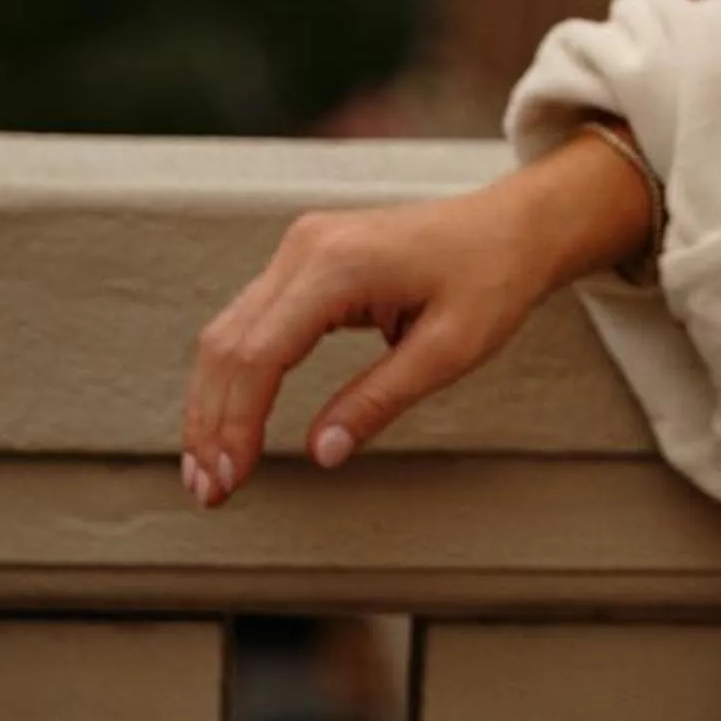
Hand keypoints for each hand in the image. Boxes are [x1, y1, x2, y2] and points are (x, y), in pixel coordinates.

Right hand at [177, 129, 652, 507]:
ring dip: (211, 404)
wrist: (513, 227)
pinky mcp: (305, 259)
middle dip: (210, 423)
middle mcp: (305, 247)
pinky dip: (233, 376)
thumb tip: (323, 454)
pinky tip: (228, 422)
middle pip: (229, 344)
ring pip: (227, 332)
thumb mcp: (450, 350)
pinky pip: (249, 321)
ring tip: (207, 472)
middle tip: (209, 493)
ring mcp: (300, 248)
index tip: (230, 480)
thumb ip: (381, 399)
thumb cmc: (493, 279)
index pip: (261, 354)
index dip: (237, 423)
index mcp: (339, 264)